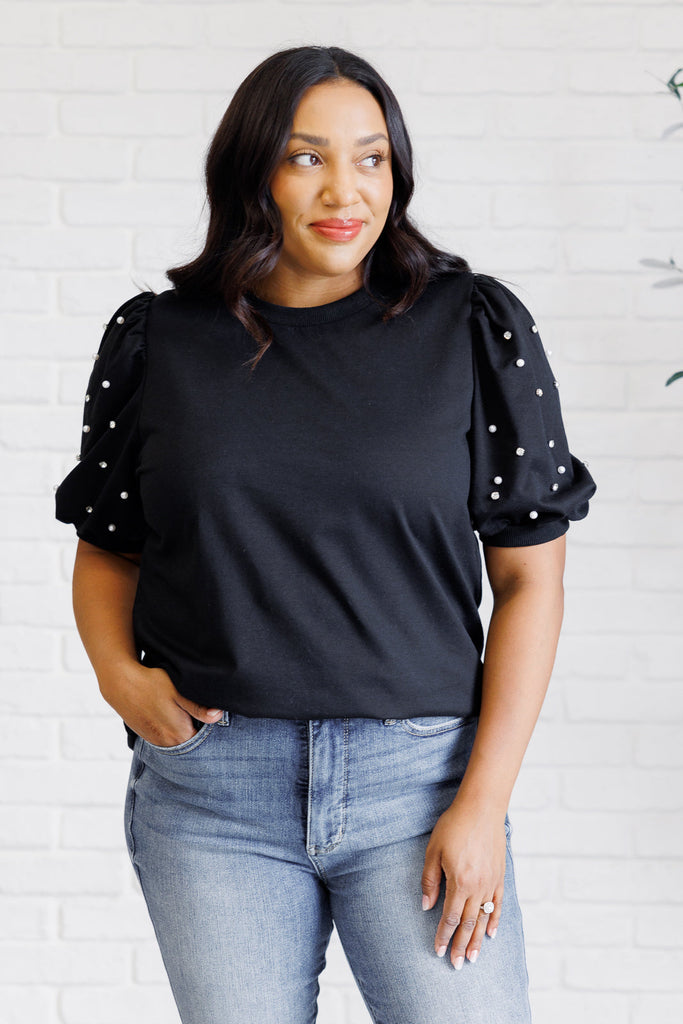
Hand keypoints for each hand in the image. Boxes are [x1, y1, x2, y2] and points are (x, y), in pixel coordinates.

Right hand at [98, 662, 222, 746]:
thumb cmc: (151, 684)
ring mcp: (154, 741)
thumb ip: (199, 708)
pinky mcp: (145, 735)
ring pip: (177, 739)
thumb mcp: (179, 692)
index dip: (208, 726)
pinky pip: (164, 736)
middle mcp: (167, 744)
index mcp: (180, 735)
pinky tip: (167, 712)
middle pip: (190, 741)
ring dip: (181, 728)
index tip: (207, 713)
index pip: (203, 740)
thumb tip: (217, 716)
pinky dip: (169, 728)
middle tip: (194, 709)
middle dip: (196, 728)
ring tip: (180, 710)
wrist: (120, 683)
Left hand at [421, 796, 505, 968]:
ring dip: (477, 940)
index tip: (437, 951)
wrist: (482, 807)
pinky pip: (498, 904)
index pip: (450, 917)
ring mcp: (491, 883)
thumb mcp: (433, 850)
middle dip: (460, 945)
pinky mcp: (500, 876)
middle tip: (455, 964)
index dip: (443, 935)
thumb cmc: (454, 825)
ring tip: (472, 958)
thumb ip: (430, 880)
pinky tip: (491, 933)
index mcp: (459, 882)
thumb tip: (427, 906)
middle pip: (468, 924)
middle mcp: (477, 887)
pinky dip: (494, 920)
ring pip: (484, 918)